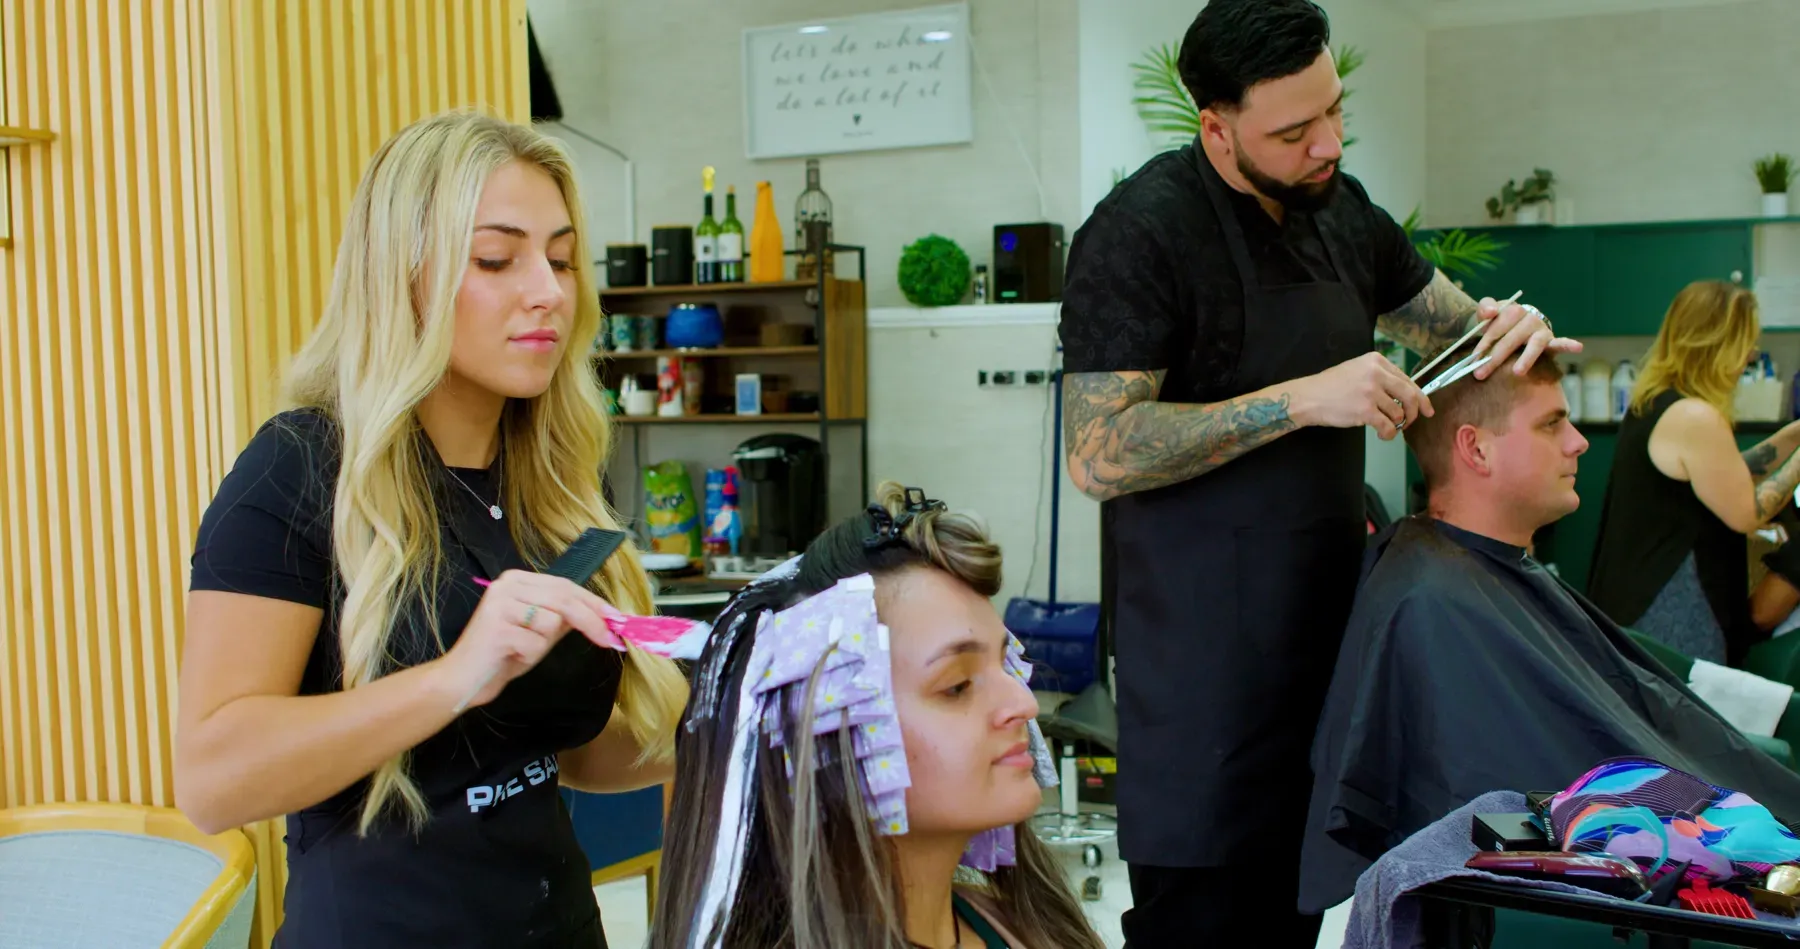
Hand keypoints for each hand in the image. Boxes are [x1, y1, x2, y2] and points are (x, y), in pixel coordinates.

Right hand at [434, 570, 626, 710]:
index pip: (566, 587)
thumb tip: (604, 615)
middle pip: (564, 599)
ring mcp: (500, 603)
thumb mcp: (540, 631)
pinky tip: (510, 656)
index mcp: (518, 580)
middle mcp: (507, 585)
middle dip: (592, 621)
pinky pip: (535, 643)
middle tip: (611, 639)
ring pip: (552, 622)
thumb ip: (565, 619)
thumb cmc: (503, 655)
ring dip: (543, 644)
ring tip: (521, 650)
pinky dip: (529, 656)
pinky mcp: (496, 626)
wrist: (463, 680)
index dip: (595, 603)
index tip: (618, 618)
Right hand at [1291, 351, 1432, 440]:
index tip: (1427, 408)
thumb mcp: (1357, 370)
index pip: (1407, 380)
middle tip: (1410, 422)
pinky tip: (1382, 435)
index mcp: (1376, 361)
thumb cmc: (1330, 386)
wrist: (1308, 397)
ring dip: (1396, 425)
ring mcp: (1371, 392)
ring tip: (1386, 427)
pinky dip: (1389, 435)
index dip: (1421, 397)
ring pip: (1398, 413)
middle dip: (1415, 412)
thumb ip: (1381, 377)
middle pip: (1410, 395)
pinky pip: (1388, 427)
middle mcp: (1376, 373)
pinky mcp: (1365, 410)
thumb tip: (1406, 395)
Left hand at [1471, 297, 1582, 379]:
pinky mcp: (1550, 340)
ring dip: (1526, 358)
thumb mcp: (1485, 313)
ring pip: (1535, 344)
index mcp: (1512, 309)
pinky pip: (1560, 343)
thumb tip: (1490, 312)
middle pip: (1512, 338)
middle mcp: (1529, 318)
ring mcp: (1541, 329)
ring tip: (1517, 372)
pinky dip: (1568, 344)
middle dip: (1496, 357)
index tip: (1474, 357)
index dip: (1485, 342)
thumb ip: (1485, 308)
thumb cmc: (1494, 322)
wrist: (1505, 326)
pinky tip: (1577, 347)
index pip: (1498, 327)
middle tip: (1481, 373)